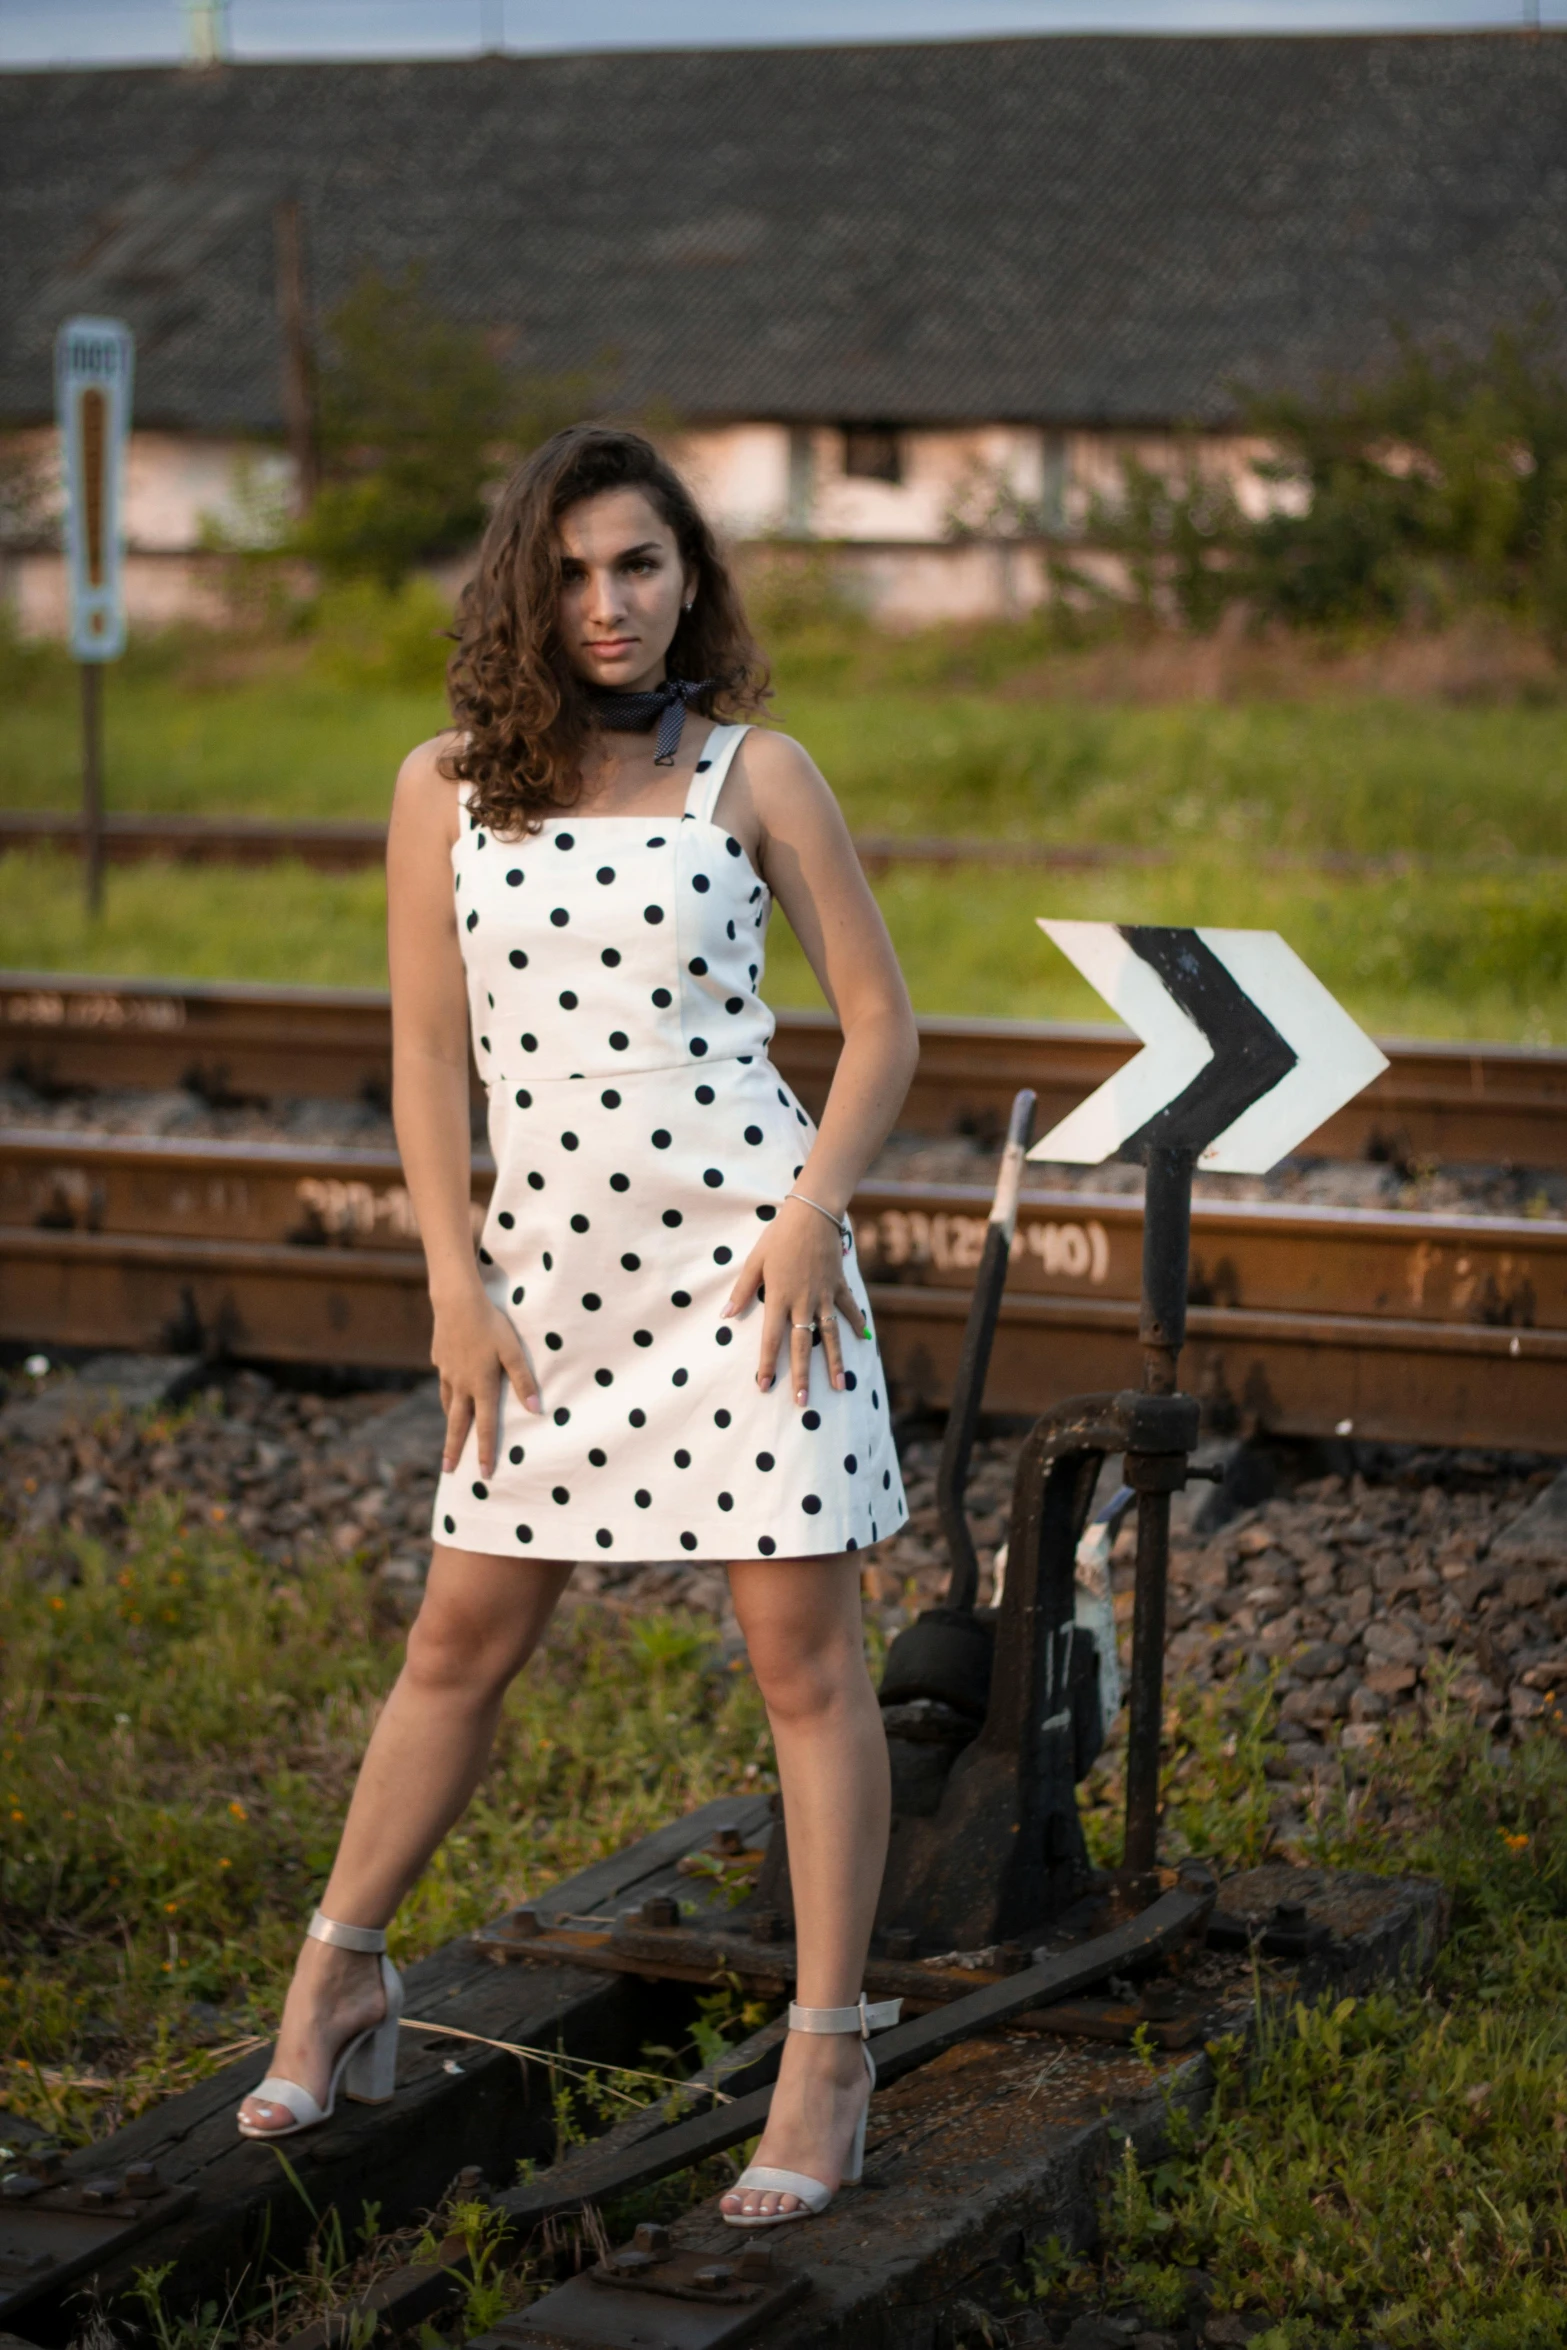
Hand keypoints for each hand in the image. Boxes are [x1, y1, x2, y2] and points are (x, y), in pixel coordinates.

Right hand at [431, 1287, 540, 1476]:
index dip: (485, 1451)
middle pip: (457, 1424)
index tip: (485, 1473)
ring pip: (449, 1405)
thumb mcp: (513, 1351)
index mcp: (481, 1386)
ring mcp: (447, 1372)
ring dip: (451, 1423)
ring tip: (451, 1437)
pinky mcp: (439, 1359)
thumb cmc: (491, 1325)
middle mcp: (462, 1384)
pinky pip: (444, 1383)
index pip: (484, 1427)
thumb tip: (535, 1409)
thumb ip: (524, 1380)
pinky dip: (447, 1396)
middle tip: (448, 1469)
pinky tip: (450, 1394)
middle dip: (454, 1449)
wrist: (456, 1302)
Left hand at [723, 1197, 867, 1406]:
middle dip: (802, 1375)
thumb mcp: (754, 1262)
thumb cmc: (778, 1237)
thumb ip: (742, 1291)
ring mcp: (823, 1295)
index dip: (767, 1364)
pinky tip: (864, 1340)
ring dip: (835, 1363)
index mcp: (778, 1298)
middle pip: (802, 1345)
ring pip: (830, 1336)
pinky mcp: (838, 1285)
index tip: (764, 1386)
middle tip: (802, 1401)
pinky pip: (848, 1309)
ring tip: (840, 1386)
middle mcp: (802, 1302)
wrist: (812, 1215)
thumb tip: (726, 1316)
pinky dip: (856, 1323)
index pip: (771, 1339)